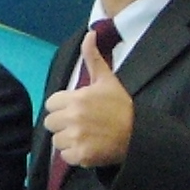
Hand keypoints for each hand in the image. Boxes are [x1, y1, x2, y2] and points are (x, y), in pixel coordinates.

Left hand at [44, 32, 133, 167]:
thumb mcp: (107, 80)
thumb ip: (93, 58)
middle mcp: (73, 117)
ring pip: (56, 140)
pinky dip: (75, 155)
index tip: (77, 109)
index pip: (51, 104)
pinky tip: (90, 147)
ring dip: (68, 140)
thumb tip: (89, 33)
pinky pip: (65, 156)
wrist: (139, 134)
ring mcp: (76, 137)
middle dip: (63, 124)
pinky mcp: (80, 155)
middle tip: (82, 124)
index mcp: (76, 98)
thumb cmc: (121, 106)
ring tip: (88, 135)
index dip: (62, 107)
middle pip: (50, 123)